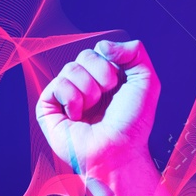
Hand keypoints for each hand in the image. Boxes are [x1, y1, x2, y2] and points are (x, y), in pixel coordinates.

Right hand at [35, 39, 159, 178]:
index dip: (113, 63)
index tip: (121, 84)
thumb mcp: (146, 81)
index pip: (101, 49)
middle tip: (107, 96)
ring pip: (71, 68)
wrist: (117, 150)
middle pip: (85, 55)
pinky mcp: (48, 107)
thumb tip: (103, 45)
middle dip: (103, 75)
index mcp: (106, 76)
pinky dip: (73, 100)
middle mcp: (85, 83)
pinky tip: (78, 117)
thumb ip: (135, 52)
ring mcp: (66, 95)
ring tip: (93, 110)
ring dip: (89, 91)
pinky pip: (57, 85)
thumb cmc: (133, 122)